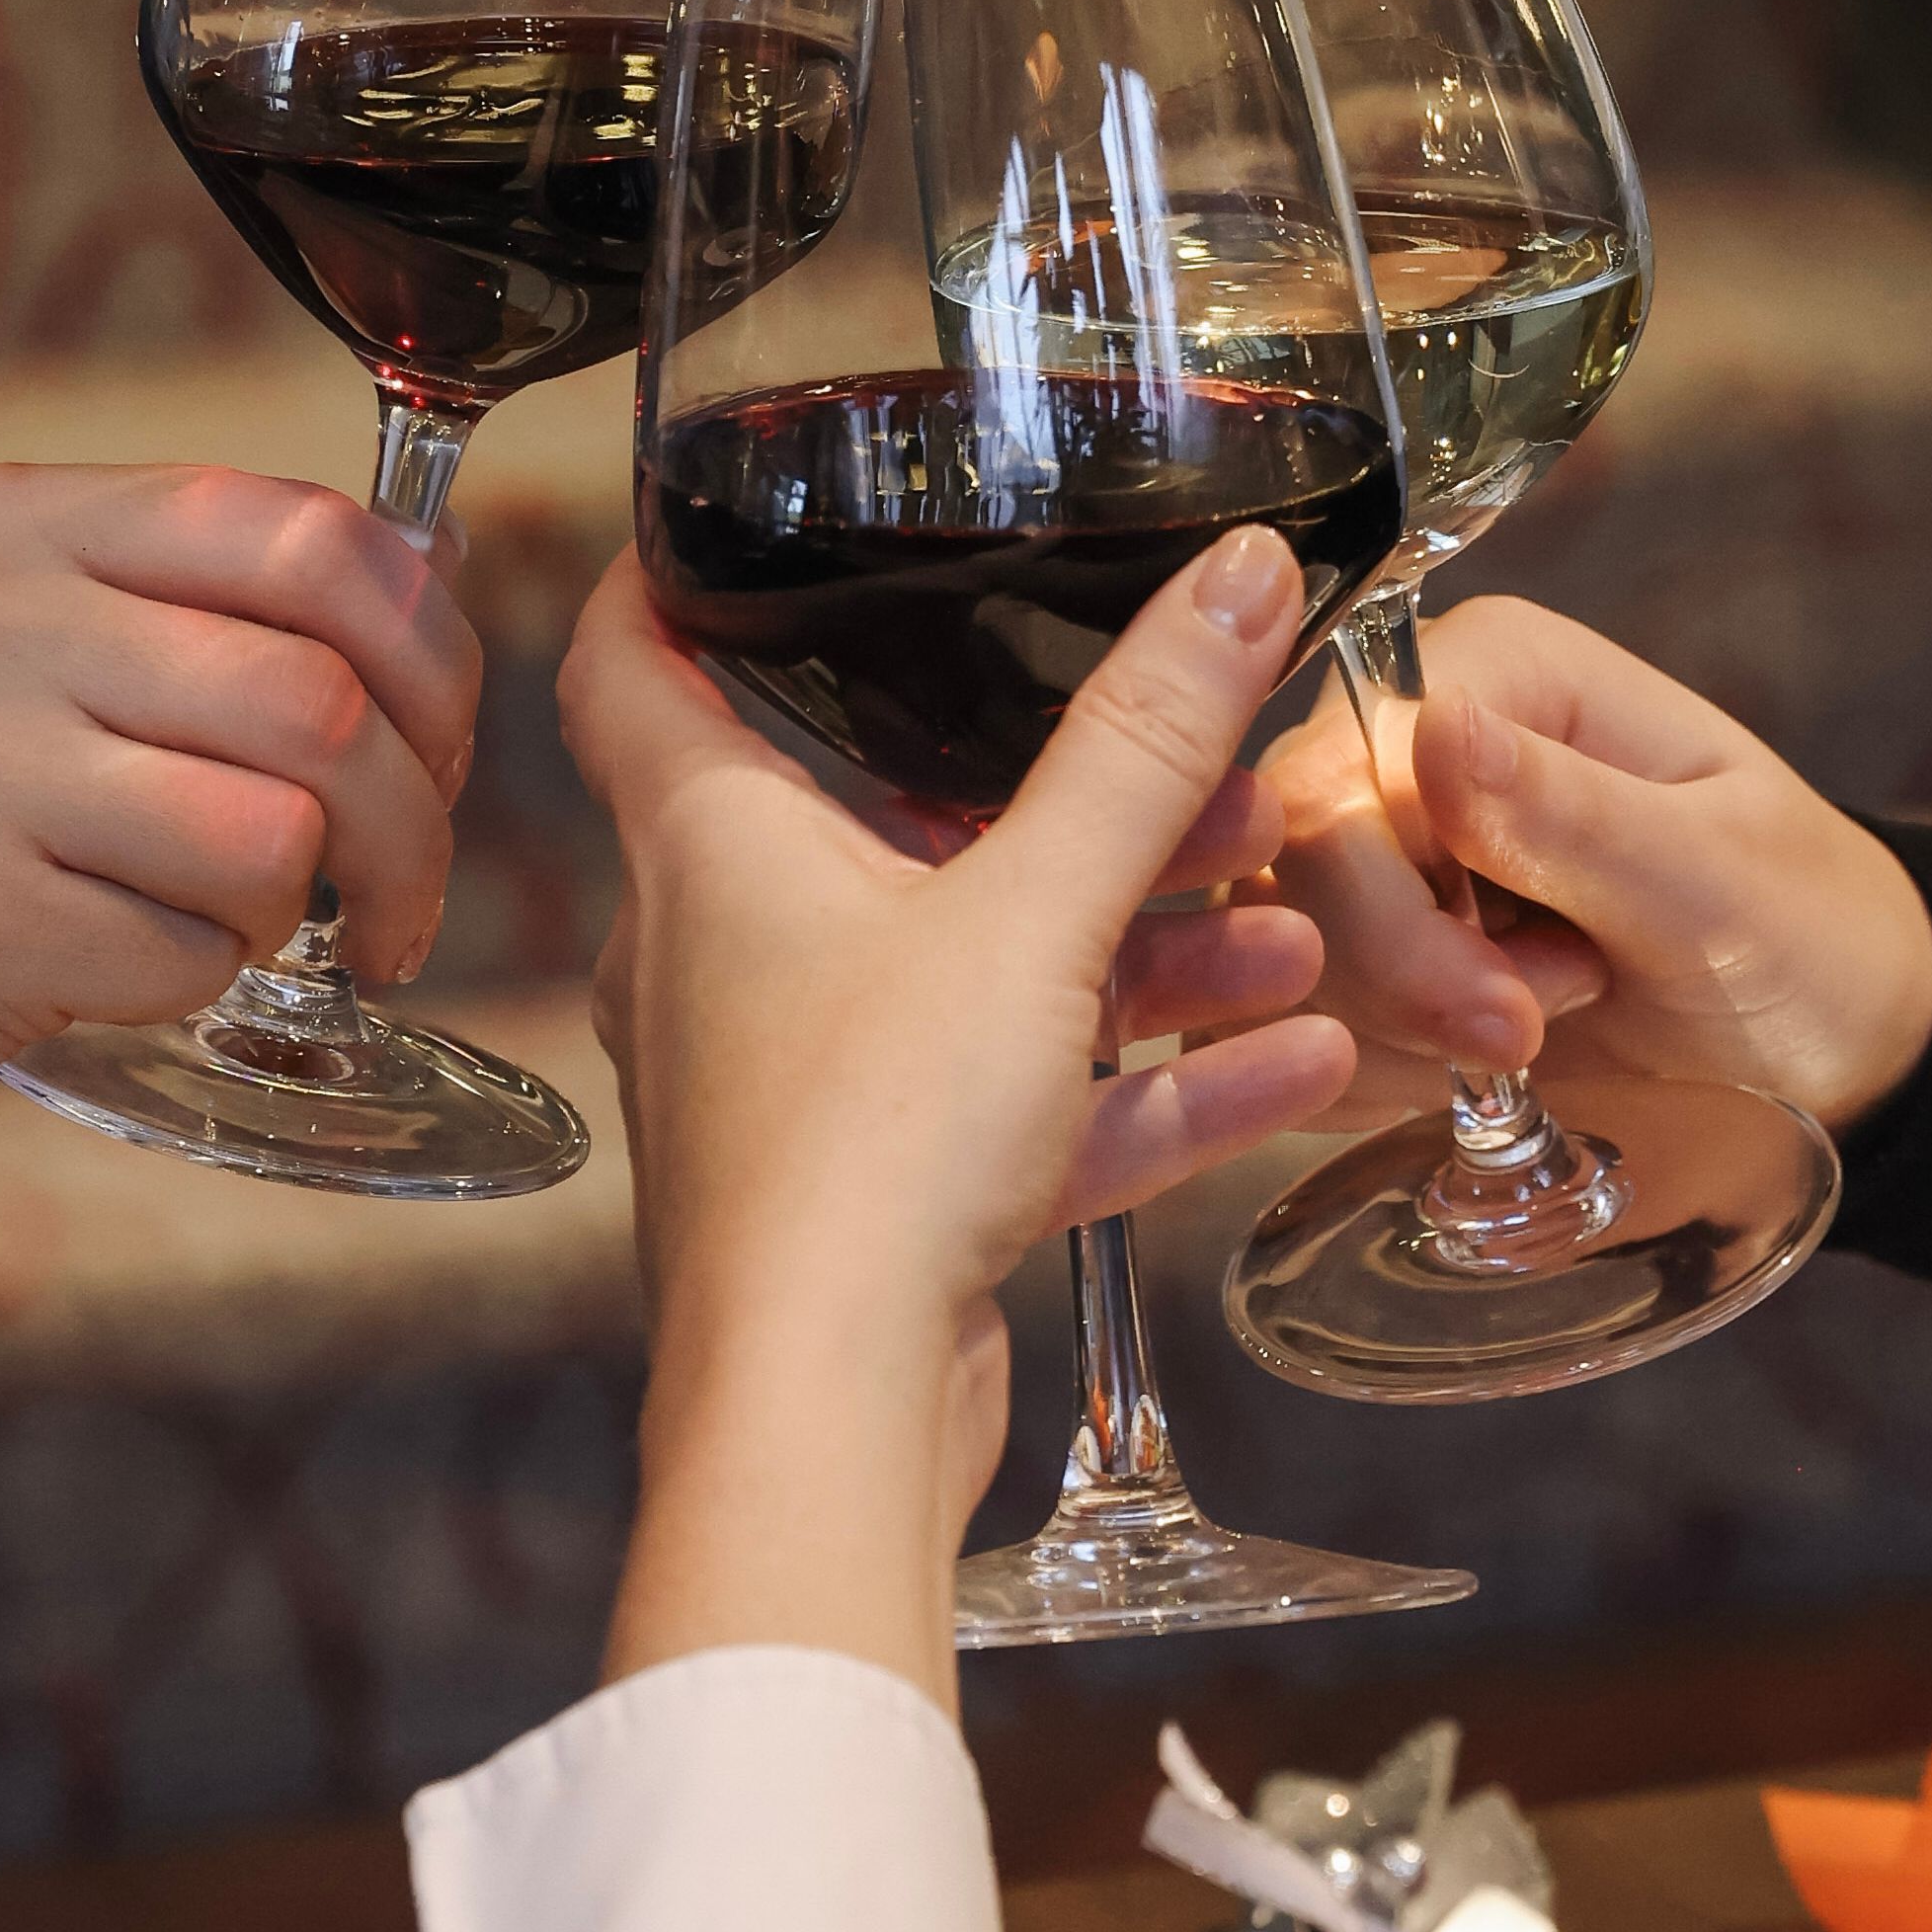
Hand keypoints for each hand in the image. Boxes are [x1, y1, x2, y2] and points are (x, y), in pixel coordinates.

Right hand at [0, 465, 476, 1377]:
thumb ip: (156, 606)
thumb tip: (417, 591)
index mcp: (6, 523)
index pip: (311, 536)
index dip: (430, 653)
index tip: (435, 743)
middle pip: (323, 697)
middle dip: (412, 821)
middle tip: (397, 897)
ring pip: (276, 831)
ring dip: (300, 913)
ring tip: (238, 937)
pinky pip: (185, 958)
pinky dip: (192, 987)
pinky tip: (112, 978)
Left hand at [567, 542, 1354, 1700]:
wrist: (827, 1414)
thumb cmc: (864, 1150)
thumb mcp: (1034, 913)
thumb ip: (1144, 748)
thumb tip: (1242, 575)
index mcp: (707, 846)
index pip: (633, 661)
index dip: (684, 573)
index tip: (762, 517)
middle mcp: (725, 952)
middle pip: (877, 816)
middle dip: (1052, 789)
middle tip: (1195, 753)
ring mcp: (795, 1082)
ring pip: (974, 968)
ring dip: (1135, 941)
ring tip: (1291, 912)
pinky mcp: (874, 1198)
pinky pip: (1021, 1102)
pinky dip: (1143, 1076)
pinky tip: (1298, 1059)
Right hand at [1259, 595, 1931, 1136]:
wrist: (1829, 1032)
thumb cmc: (1803, 929)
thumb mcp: (1716, 881)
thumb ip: (1572, 814)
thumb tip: (1434, 729)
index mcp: (1490, 672)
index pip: (1340, 780)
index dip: (1394, 917)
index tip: (1513, 1014)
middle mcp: (1406, 744)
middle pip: (1289, 870)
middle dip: (1399, 985)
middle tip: (1531, 1036)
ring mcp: (1373, 851)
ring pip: (1270, 956)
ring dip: (1390, 1036)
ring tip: (1534, 1035)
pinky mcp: (1356, 949)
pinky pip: (1282, 1024)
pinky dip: (1367, 1074)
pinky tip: (1465, 1075)